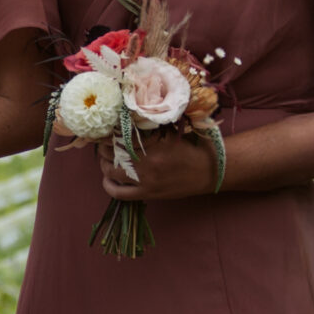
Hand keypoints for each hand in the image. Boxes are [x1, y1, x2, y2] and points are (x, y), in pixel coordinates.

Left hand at [100, 130, 217, 201]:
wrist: (210, 170)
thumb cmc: (191, 148)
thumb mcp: (172, 132)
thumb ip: (151, 129)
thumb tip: (126, 120)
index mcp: (154, 145)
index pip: (120, 138)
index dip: (108, 134)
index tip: (106, 130)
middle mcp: (147, 163)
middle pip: (112, 154)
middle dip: (104, 147)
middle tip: (102, 143)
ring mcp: (146, 180)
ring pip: (111, 172)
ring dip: (104, 164)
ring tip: (105, 158)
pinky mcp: (148, 193)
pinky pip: (119, 193)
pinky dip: (108, 185)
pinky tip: (107, 178)